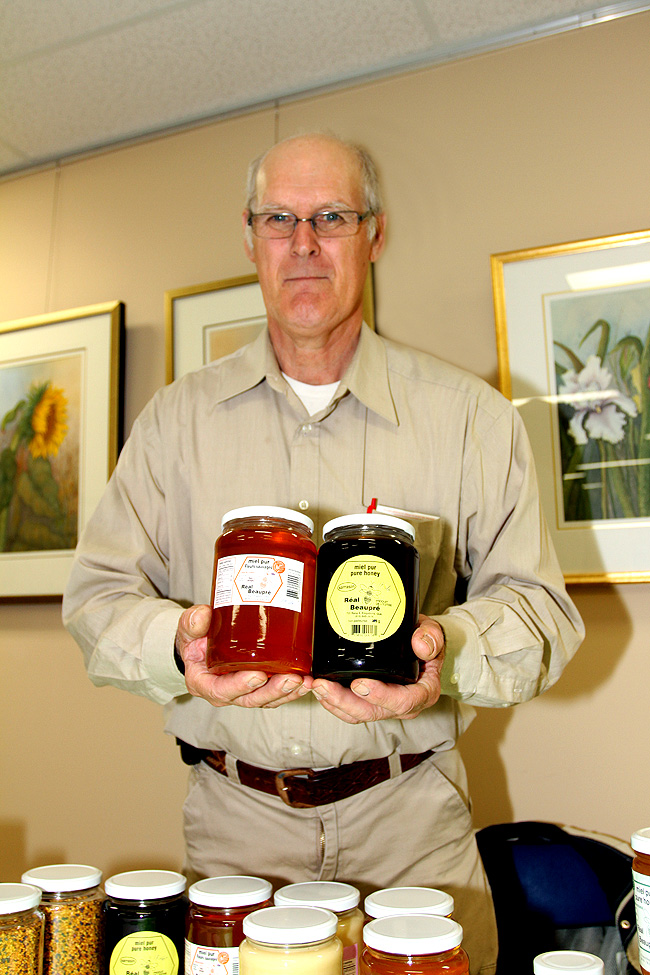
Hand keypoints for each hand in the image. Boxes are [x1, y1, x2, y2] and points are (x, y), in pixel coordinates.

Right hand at [175, 604, 311, 708]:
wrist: (199, 644)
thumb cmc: (194, 640)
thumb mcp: (188, 629)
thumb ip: (193, 622)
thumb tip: (202, 615)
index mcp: (204, 682)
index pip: (222, 690)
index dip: (240, 686)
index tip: (257, 676)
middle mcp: (225, 691)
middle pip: (250, 699)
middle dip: (273, 691)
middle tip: (291, 679)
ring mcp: (243, 690)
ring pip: (266, 698)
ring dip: (287, 693)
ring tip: (304, 682)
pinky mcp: (258, 685)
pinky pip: (275, 693)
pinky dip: (292, 690)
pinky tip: (306, 681)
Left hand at [310, 614, 444, 723]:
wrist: (418, 644)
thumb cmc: (424, 641)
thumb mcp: (434, 633)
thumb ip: (432, 636)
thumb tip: (420, 646)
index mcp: (422, 691)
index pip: (403, 701)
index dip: (380, 696)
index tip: (359, 684)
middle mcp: (403, 704)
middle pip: (372, 713)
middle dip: (344, 702)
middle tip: (324, 685)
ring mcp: (384, 705)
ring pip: (357, 714)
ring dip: (333, 703)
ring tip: (315, 685)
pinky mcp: (369, 701)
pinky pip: (350, 708)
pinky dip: (332, 701)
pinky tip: (317, 688)